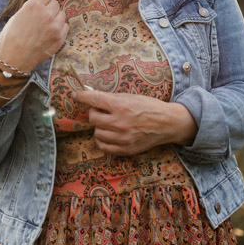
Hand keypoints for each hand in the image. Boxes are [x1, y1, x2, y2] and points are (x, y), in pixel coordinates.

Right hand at [0, 0, 68, 71]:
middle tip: (43, 17)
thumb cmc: (10, 38)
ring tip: (47, 25)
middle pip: (55, 3)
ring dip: (56, 18)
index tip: (40, 5)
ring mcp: (55, 26)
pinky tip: (51, 33)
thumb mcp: (16, 17)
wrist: (14, 59)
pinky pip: (65, 27)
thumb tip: (39, 6)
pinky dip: (60, 28)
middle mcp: (46, 14)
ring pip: (62, 14)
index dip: (41, 0)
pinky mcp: (60, 38)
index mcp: (34, 6)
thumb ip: (30, 9)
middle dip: (49, 9)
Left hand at [73, 89, 196, 154]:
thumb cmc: (149, 107)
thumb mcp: (131, 96)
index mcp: (121, 105)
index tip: (76, 95)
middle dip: (95, 113)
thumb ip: (111, 98)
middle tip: (102, 111)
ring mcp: (122, 138)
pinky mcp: (125, 149)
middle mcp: (120, 122)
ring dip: (99, 127)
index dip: (82, 96)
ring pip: (96, 133)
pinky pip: (103, 146)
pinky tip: (109, 134)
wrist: (167, 123)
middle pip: (93, 118)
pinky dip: (103, 140)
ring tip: (109, 123)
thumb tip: (91, 96)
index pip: (94, 100)